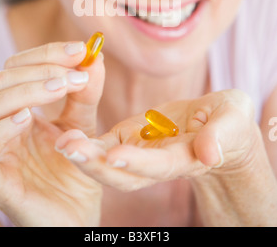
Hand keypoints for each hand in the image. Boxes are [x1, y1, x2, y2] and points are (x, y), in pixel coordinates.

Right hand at [0, 41, 104, 226]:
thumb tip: (95, 56)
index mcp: (20, 107)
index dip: (47, 53)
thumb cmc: (74, 169)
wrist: (76, 215)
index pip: (19, 66)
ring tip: (60, 88)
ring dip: (24, 91)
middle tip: (75, 73)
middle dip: (39, 69)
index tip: (81, 49)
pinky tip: (28, 118)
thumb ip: (86, 93)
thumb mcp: (83, 124)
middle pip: (1, 80)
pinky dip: (2, 128)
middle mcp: (2, 123)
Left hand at [56, 89, 256, 191]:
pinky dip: (85, 141)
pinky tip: (65, 131)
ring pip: (109, 161)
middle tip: (70, 149)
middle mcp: (157, 162)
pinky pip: (104, 144)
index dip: (139, 162)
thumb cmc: (228, 121)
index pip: (160, 165)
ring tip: (62, 141)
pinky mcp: (128, 138)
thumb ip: (220, 134)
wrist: (215, 125)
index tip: (116, 156)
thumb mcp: (231, 119)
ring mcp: (140, 152)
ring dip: (84, 155)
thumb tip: (209, 153)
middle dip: (97, 164)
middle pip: (125, 173)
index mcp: (185, 159)